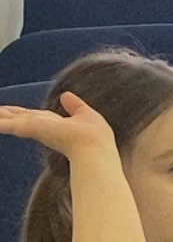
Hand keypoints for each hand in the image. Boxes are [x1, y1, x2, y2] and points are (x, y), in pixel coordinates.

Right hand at [0, 92, 116, 157]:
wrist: (93, 147)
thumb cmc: (94, 136)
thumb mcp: (84, 114)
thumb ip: (74, 105)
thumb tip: (65, 94)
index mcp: (52, 122)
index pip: (30, 116)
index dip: (18, 112)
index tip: (6, 110)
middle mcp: (40, 125)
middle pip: (16, 117)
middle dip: (4, 114)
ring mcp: (33, 128)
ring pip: (9, 120)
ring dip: (0, 117)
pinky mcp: (29, 128)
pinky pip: (7, 125)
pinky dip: (0, 123)